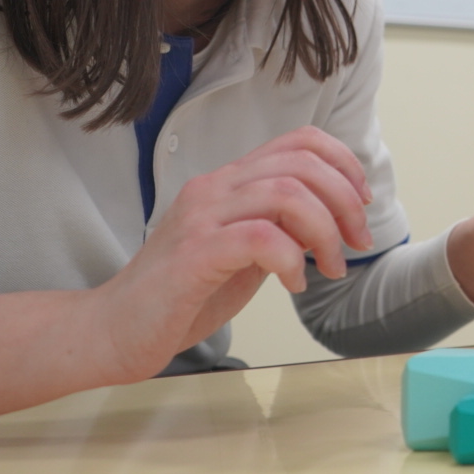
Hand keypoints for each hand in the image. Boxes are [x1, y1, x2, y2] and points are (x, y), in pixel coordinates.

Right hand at [93, 126, 372, 381]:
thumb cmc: (181, 296)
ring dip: (325, 231)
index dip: (343, 163)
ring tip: (332, 266)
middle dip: (345, 201)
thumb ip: (282, 228)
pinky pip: (261, 237)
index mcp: (229, 182)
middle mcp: (214, 189)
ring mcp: (201, 218)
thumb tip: (331, 221)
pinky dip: (292, 259)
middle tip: (357, 241)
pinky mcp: (193, 255)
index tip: (361, 202)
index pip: (298, 141)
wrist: (113, 332)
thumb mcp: (245, 254)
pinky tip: (295, 284)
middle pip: (301, 163)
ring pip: (286, 193)